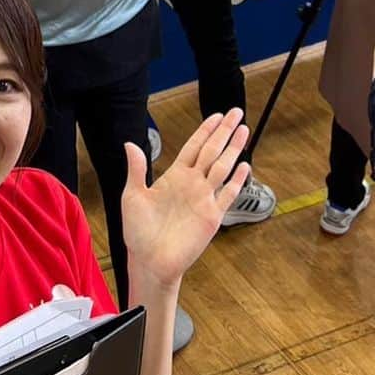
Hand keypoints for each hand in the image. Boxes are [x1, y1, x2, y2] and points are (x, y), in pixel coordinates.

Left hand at [122, 110, 249, 288]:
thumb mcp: (132, 196)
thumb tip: (129, 143)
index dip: (206, 130)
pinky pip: (227, 195)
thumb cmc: (138, 231)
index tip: (217, 115)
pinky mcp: (211, 217)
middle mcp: (192, 183)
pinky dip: (237, 181)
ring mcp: (204, 199)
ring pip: (223, 167)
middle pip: (212, 151)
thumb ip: (136, 170)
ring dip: (233, 149)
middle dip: (224, 131)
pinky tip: (244, 166)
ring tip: (244, 130)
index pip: (194, 146)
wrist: (149, 261)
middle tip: (237, 112)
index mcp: (175, 175)